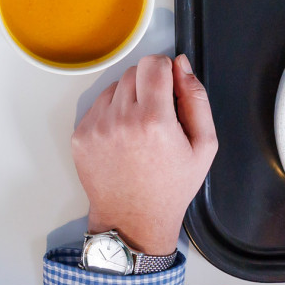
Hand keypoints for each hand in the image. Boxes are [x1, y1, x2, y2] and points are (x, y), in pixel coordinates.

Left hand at [72, 54, 217, 254]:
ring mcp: (96, 127)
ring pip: (114, 86)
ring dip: (128, 98)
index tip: (170, 88)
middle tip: (157, 114)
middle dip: (148, 84)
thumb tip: (181, 64)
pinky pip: (98, 105)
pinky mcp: (80, 135)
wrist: (133, 221)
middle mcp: (121, 119)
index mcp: (154, 120)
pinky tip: (123, 139)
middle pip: (133, 71)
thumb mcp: (203, 146)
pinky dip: (111, 113)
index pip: (154, 63)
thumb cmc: (171, 186)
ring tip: (139, 129)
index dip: (166, 71)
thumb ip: (196, 98)